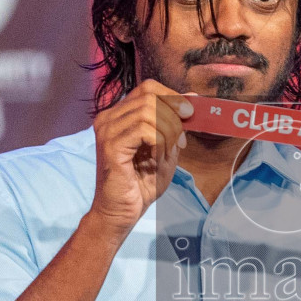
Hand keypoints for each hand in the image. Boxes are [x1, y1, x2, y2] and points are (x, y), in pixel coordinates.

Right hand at [88, 80, 193, 238]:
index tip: (190, 113)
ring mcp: (107, 130)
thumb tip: (192, 99)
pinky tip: (159, 156)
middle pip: (150, 96)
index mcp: (120, 115)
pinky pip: (144, 130)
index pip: (148, 88)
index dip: (172, 96)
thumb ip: (175, 125)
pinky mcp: (111, 146)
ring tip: (169, 152)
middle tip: (182, 138)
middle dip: (174, 115)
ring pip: (149, 112)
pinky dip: (160, 141)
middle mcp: (109, 118)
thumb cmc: (141, 183)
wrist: (122, 212)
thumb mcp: (166, 149)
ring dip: (168, 132)